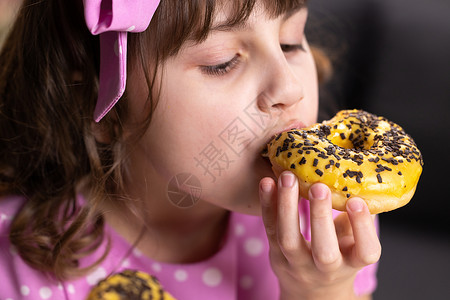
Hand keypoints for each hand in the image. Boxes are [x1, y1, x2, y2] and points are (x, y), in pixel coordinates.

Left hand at [259, 171, 380, 299]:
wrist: (311, 291)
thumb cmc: (338, 257)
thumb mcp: (353, 244)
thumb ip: (354, 220)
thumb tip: (357, 182)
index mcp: (352, 263)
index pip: (365, 252)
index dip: (363, 228)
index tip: (357, 201)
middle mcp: (326, 269)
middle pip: (323, 251)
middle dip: (321, 217)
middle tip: (318, 187)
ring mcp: (297, 264)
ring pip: (289, 239)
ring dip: (287, 206)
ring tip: (288, 178)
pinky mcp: (275, 255)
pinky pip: (269, 229)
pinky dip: (267, 204)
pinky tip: (267, 183)